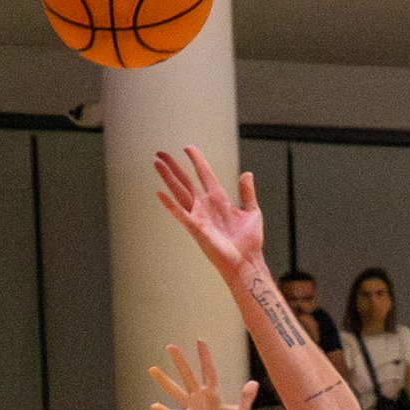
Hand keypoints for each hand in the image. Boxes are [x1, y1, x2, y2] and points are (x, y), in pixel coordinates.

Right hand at [148, 338, 256, 409]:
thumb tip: (254, 382)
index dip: (205, 357)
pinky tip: (154, 405)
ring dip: (164, 381)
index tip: (199, 341)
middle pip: (188, 376)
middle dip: (180, 361)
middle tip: (170, 346)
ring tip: (152, 368)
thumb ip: (245, 399)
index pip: (208, 372)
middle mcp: (199, 400)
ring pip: (176, 392)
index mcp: (213, 396)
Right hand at [154, 144, 264, 282]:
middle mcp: (206, 206)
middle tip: (160, 153)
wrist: (248, 262)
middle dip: (174, 167)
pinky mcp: (196, 228)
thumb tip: (247, 174)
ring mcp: (199, 216)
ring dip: (168, 178)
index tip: (188, 148)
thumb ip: (247, 193)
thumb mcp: (253, 212)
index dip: (197, 160)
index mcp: (219, 200)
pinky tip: (159, 193)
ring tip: (156, 164)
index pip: (204, 174)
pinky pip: (180, 213)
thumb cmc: (249, 242)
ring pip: (180, 192)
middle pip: (186, 181)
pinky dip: (170, 204)